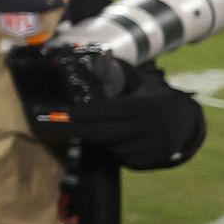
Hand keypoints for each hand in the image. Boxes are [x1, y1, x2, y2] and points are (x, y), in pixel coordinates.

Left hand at [20, 57, 205, 169]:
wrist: (186, 127)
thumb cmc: (153, 99)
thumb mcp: (138, 83)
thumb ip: (113, 73)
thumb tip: (85, 59)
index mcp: (142, 108)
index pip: (100, 113)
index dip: (73, 115)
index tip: (47, 114)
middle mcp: (143, 131)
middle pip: (96, 133)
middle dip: (66, 128)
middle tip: (37, 123)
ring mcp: (143, 151)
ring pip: (103, 144)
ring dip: (88, 136)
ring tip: (78, 125)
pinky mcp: (141, 164)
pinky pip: (113, 155)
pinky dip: (104, 146)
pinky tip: (107, 137)